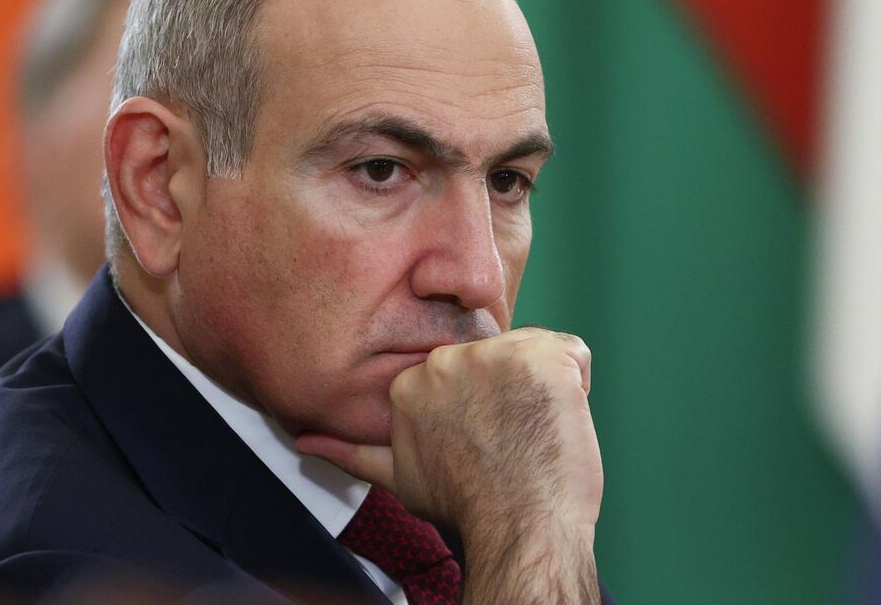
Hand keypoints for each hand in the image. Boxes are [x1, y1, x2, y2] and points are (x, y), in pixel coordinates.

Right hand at [297, 327, 603, 603]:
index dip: (482, 404)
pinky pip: (574, 355)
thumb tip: (304, 443)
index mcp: (412, 381)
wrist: (518, 527)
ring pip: (535, 355)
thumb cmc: (467, 505)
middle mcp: (448, 358)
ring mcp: (496, 354)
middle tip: (510, 440)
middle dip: (510, 393)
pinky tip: (559, 422)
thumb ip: (353, 451)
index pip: (464, 371)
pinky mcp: (543, 356)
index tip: (485, 438)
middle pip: (498, 358)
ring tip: (533, 435)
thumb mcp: (399, 476)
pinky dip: (577, 386)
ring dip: (543, 390)